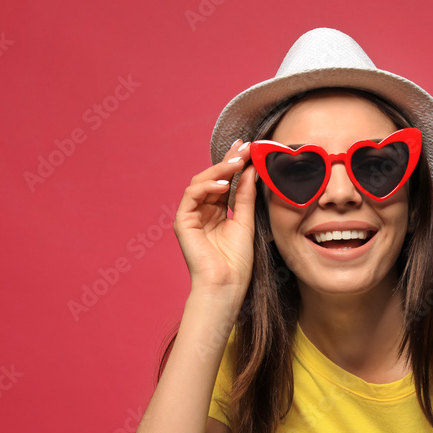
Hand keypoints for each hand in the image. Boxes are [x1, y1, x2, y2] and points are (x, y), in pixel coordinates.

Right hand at [173, 140, 256, 296]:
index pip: (225, 182)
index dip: (235, 164)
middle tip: (243, 147)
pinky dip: (206, 187)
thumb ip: (246, 195)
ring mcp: (191, 215)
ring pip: (200, 183)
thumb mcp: (246, 222)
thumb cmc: (237, 262)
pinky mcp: (182, 222)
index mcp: (217, 212)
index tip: (249, 148)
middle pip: (213, 178)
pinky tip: (222, 185)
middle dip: (227, 161)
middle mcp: (203, 211)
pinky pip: (191, 196)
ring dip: (218, 170)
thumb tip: (250, 169)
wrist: (226, 285)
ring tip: (236, 163)